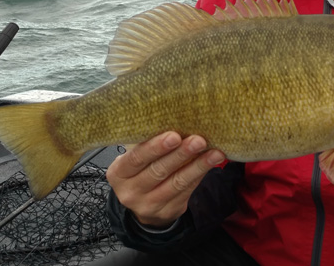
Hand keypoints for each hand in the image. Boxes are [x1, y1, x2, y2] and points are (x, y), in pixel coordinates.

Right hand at [106, 132, 225, 227]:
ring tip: (215, 153)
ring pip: (177, 183)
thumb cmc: (142, 169)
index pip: (136, 158)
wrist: (143, 204)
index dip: (155, 147)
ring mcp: (149, 205)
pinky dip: (200, 175)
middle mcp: (131, 191)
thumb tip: (177, 120)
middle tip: (199, 140)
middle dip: (181, 154)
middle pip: (158, 171)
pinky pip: (187, 191)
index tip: (174, 135)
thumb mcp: (136, 157)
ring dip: (198, 166)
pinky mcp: (167, 212)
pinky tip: (212, 163)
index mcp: (119, 173)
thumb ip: (148, 142)